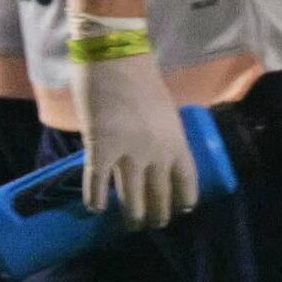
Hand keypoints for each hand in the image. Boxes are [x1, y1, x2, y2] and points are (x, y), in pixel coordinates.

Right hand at [72, 43, 200, 230]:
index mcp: (177, 142)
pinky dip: (95, 198)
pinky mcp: (101, 148)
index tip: (180, 212)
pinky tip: (94, 208)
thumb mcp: (164, 111)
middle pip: (159, 196)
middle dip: (156, 215)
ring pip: (131, 197)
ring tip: (128, 225)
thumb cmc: (139, 77)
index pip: (186, 183)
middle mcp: (158, 154)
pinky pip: (97, 182)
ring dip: (130, 215)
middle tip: (150, 224)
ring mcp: (129, 153)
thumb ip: (161, 135)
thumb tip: (150, 152)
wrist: (115, 56)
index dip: (183, 202)